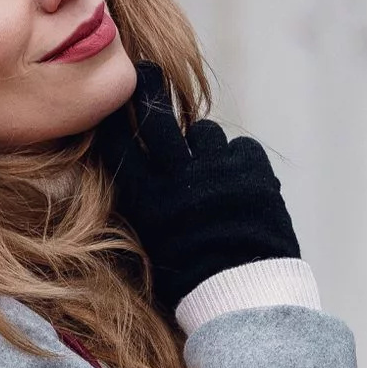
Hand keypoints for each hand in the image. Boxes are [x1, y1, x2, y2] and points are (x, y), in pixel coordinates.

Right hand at [92, 62, 299, 313]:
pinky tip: (238, 186)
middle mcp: (178, 178)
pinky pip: (240, 148)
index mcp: (147, 201)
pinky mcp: (253, 169)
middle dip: (148, 89)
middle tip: (146, 72)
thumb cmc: (191, 282)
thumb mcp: (152, 246)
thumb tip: (135, 171)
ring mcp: (218, 170)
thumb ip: (144, 206)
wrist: (245, 296)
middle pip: (156, 116)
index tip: (113, 100)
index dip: (113, 120)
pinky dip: (238, 162)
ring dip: (204, 147)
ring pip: (204, 132)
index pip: (119, 145)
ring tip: (211, 175)